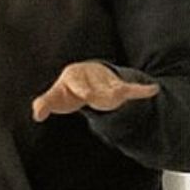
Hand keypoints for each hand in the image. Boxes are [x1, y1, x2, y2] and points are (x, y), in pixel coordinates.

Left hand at [31, 61, 158, 120]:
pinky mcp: (119, 87)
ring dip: (121, 90)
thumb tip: (36, 115)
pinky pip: (131, 89)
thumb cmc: (67, 90)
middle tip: (106, 95)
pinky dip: (142, 91)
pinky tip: (153, 89)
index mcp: (74, 75)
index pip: (78, 81)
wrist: (83, 78)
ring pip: (115, 87)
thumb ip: (43, 104)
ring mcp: (107, 81)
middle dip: (101, 91)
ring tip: (133, 90)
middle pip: (98, 85)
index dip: (82, 87)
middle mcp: (92, 75)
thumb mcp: (55, 97)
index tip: (86, 94)